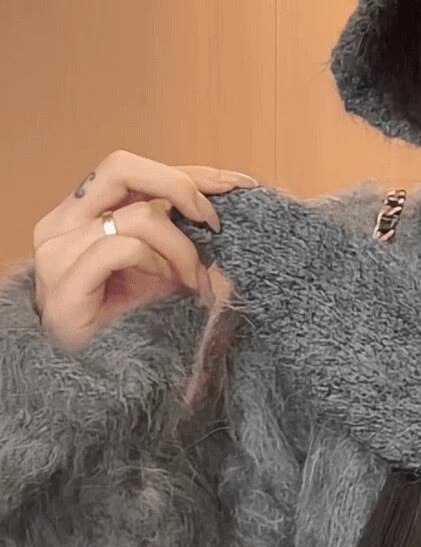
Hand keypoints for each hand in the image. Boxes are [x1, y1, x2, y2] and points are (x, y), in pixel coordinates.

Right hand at [31, 149, 257, 352]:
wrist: (113, 379)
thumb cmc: (142, 318)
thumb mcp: (170, 261)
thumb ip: (181, 224)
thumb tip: (230, 190)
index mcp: (85, 214)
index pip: (135, 170)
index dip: (189, 172)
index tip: (238, 184)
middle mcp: (63, 225)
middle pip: (121, 168)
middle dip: (182, 187)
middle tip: (215, 222)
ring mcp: (57, 254)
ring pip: (140, 216)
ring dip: (182, 248)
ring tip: (193, 281)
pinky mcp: (62, 286)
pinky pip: (123, 248)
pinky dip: (157, 264)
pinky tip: (167, 288)